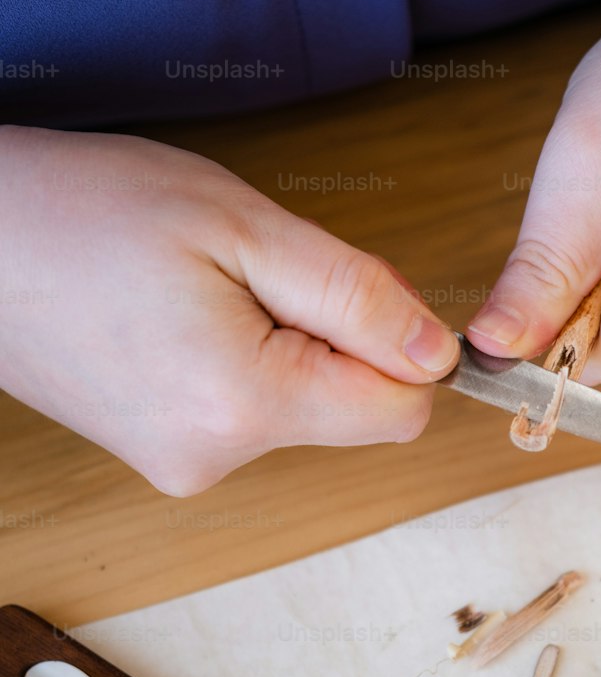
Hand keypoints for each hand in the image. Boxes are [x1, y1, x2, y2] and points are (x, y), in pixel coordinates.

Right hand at [0, 127, 459, 493]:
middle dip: (332, 336)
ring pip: (299, 407)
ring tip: (199, 288)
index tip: (350, 288)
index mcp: (246, 405)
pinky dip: (242, 361)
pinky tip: (178, 315)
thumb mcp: (242, 227)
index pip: (401, 413)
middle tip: (251, 268)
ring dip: (283, 344)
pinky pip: (248, 411)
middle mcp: (216, 458)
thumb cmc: (86, 211)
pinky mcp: (163, 454)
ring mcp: (182, 464)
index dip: (402, 345)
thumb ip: (355, 296)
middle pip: (350, 410)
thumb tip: (438, 353)